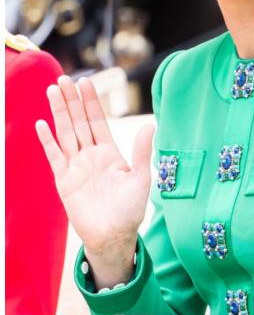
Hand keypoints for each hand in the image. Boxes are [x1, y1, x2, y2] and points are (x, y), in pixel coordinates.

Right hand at [35, 75, 154, 287]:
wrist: (113, 235)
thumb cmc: (130, 209)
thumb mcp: (140, 178)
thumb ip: (141, 152)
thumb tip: (150, 125)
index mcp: (109, 152)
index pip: (98, 121)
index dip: (91, 102)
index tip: (86, 81)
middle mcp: (91, 155)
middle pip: (78, 122)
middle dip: (71, 101)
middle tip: (63, 78)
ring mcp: (76, 167)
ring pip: (65, 133)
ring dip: (58, 113)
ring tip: (52, 91)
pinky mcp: (64, 181)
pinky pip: (54, 157)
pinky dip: (48, 141)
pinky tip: (41, 124)